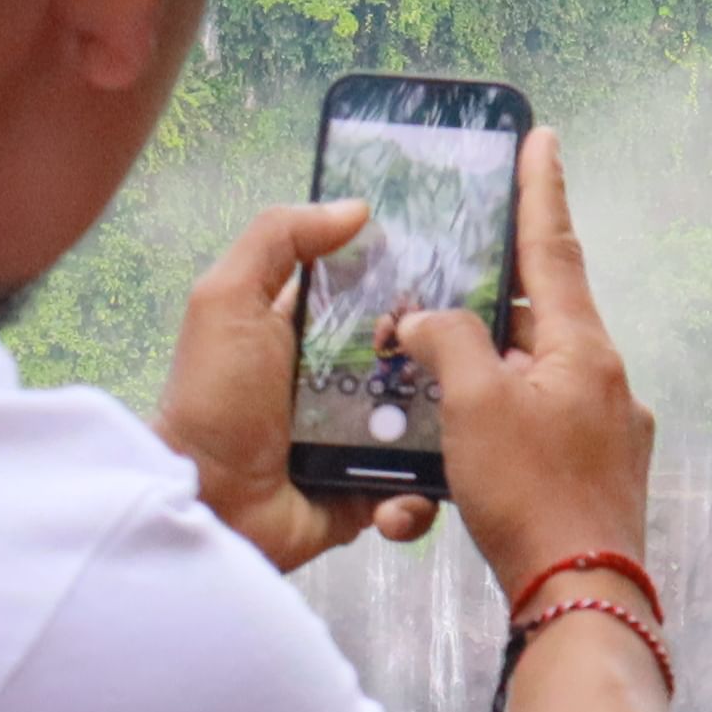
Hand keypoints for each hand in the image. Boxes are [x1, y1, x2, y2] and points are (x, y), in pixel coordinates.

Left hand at [160, 197, 440, 575]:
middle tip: (502, 345)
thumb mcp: (228, 299)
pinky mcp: (374, 492)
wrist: (209, 503)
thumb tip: (357, 208)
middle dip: (456, 352)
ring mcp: (364, 440)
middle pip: (419, 355)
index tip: (476, 264)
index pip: (378, 294)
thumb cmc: (217, 396)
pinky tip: (426, 482)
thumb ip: (279, 239)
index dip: (419, 277)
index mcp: (312, 331)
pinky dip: (428, 491)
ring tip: (477, 418)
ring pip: (435, 422)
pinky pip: (421, 489)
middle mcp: (345, 381)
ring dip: (456, 423)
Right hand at [397, 130, 655, 606]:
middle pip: (544, 315)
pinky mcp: (599, 472)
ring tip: (438, 364)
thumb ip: (448, 342)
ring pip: (539, 372)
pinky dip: (502, 413)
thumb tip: (431, 323)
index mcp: (586, 348)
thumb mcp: (474, 405)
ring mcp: (610, 429)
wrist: (581, 595)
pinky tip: (466, 435)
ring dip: (491, 364)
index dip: (541, 190)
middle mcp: (608, 379)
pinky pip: (543, 420)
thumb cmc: (531, 498)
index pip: (556, 247)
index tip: (542, 138)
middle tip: (453, 273)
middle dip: (494, 295)